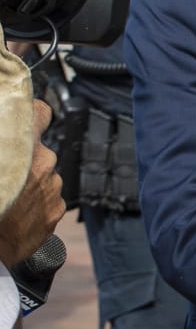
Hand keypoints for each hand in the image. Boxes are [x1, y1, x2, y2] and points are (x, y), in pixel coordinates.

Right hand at [0, 100, 64, 267]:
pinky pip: (48, 199)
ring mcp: (53, 188)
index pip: (39, 114)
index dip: (34, 113)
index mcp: (23, 149)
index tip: (31, 115)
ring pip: (43, 177)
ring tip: (7, 201)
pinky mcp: (57, 210)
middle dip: (24, 160)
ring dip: (29, 184)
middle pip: (38, 152)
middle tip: (5, 176)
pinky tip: (16, 214)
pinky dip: (35, 204)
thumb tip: (8, 148)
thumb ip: (4, 151)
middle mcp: (44, 164)